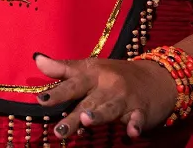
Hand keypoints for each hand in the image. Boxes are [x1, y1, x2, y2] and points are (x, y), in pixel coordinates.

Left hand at [33, 53, 178, 138]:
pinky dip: (135, 125)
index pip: (72, 84)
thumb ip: (63, 68)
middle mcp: (108, 85)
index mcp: (93, 75)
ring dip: (100, 114)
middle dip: (75, 115)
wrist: (156, 76)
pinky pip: (138, 119)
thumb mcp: (90, 68)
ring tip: (87, 120)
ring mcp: (125, 98)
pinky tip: (131, 133)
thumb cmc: (115, 74)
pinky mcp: (141, 111)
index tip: (41, 100)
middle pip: (89, 101)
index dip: (57, 92)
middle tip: (60, 129)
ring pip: (111, 108)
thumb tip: (37, 60)